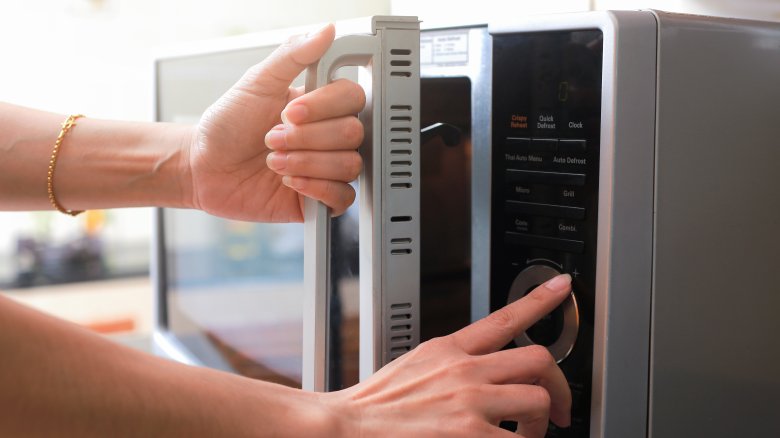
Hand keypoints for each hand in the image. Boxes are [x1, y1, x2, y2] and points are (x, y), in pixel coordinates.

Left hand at [188, 24, 364, 221]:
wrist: (204, 167)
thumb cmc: (227, 125)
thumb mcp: (256, 82)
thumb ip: (292, 55)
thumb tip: (325, 31)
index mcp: (320, 105)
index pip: (352, 99)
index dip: (323, 107)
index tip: (290, 112)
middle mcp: (328, 136)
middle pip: (353, 134)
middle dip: (307, 138)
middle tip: (272, 138)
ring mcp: (326, 168)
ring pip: (349, 166)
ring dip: (306, 163)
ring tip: (275, 162)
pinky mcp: (319, 200)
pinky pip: (343, 198)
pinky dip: (316, 189)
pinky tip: (290, 182)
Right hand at [326, 274, 573, 437]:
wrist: (346, 428)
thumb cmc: (374, 407)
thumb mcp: (414, 367)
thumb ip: (448, 364)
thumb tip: (477, 373)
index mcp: (449, 349)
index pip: (503, 317)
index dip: (539, 300)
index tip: (561, 288)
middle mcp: (465, 370)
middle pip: (538, 359)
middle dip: (557, 386)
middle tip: (558, 409)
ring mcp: (471, 402)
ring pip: (538, 400)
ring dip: (539, 426)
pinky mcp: (472, 436)